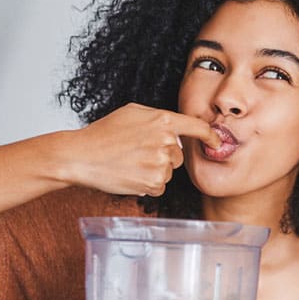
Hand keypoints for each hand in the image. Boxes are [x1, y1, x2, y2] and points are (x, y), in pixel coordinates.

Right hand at [63, 103, 220, 195]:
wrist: (82, 156)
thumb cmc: (104, 133)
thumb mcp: (133, 112)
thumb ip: (159, 118)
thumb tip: (177, 128)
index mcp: (163, 121)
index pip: (197, 128)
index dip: (210, 136)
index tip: (216, 142)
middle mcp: (166, 142)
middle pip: (179, 156)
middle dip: (164, 156)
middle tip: (137, 153)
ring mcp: (160, 163)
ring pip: (168, 171)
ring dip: (154, 171)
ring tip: (130, 163)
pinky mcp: (153, 183)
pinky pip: (160, 186)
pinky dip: (147, 184)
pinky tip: (130, 175)